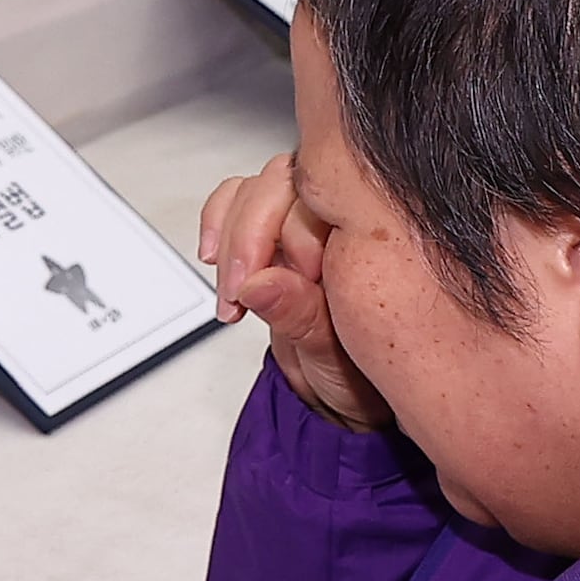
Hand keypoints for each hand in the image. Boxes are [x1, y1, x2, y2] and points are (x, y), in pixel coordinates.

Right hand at [197, 152, 383, 426]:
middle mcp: (337, 226)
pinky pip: (238, 203)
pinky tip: (214, 254)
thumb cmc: (360, 377)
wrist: (349, 395)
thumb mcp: (332, 356)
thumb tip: (260, 284)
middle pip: (281, 185)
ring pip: (256, 191)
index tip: (264, 285)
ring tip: (230, 290)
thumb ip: (300, 316)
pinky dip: (218, 222)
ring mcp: (303, 228)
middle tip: (237, 293)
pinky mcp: (272, 237)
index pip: (315, 200)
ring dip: (229, 236)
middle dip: (247, 238)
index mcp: (366, 242)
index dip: (281, 237)